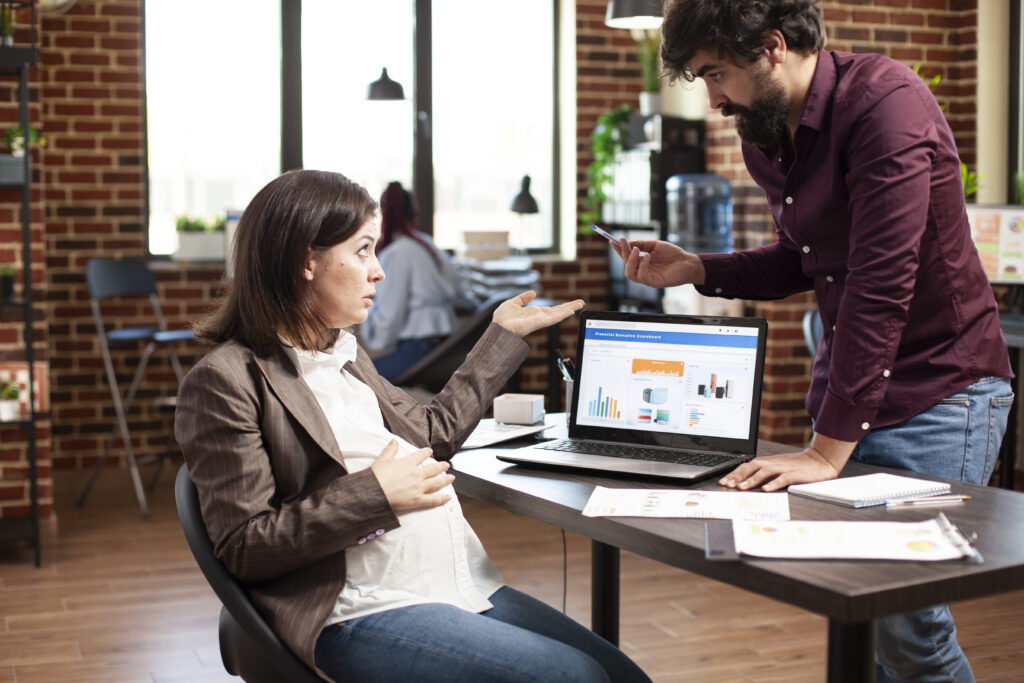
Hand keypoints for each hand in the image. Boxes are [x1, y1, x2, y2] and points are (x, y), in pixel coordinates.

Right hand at [370, 440, 453, 509]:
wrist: (375, 492)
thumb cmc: (377, 477)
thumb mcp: (383, 459)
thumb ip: (390, 450)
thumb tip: (394, 441)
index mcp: (408, 463)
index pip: (421, 455)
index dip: (426, 453)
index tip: (429, 452)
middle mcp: (416, 474)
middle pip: (433, 469)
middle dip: (441, 466)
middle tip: (446, 465)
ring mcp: (419, 487)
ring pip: (436, 482)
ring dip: (445, 480)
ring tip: (451, 478)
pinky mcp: (417, 500)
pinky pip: (432, 500)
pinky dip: (441, 499)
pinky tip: (448, 497)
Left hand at [492, 290, 583, 337]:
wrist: (498, 328)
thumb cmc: (501, 319)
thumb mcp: (513, 303)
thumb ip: (523, 298)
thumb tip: (533, 293)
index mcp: (534, 313)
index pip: (551, 309)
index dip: (561, 306)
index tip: (571, 303)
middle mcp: (539, 317)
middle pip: (558, 311)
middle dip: (570, 306)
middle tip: (581, 303)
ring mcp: (540, 320)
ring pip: (558, 314)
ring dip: (570, 309)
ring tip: (581, 304)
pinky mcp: (539, 323)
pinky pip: (553, 318)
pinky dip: (562, 314)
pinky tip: (571, 310)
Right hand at [612, 238, 705, 288]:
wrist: (687, 262)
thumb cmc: (673, 254)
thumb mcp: (655, 245)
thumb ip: (642, 244)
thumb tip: (628, 243)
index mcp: (642, 261)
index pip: (626, 257)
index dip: (618, 250)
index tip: (612, 241)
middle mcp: (642, 270)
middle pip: (626, 264)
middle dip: (623, 253)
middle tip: (624, 242)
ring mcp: (647, 277)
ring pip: (630, 273)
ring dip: (630, 261)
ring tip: (637, 250)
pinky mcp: (653, 282)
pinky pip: (641, 276)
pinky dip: (642, 266)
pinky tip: (648, 257)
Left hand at [718, 433, 855, 490]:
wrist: (819, 461)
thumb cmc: (796, 466)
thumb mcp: (776, 468)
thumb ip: (762, 473)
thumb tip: (743, 482)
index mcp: (766, 462)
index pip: (746, 466)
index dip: (734, 474)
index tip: (723, 482)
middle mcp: (772, 463)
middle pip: (751, 467)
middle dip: (738, 476)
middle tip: (727, 485)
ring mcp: (783, 468)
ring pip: (764, 472)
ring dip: (752, 480)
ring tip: (742, 487)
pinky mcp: (795, 474)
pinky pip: (783, 478)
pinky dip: (774, 483)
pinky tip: (766, 489)